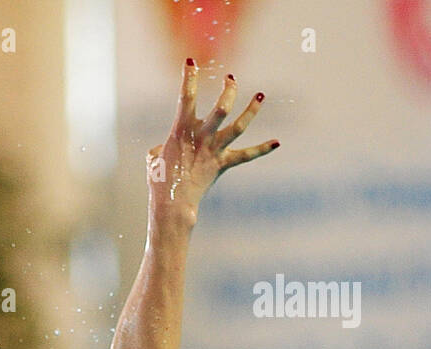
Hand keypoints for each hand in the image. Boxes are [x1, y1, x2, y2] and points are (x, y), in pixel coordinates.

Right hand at [146, 59, 277, 226]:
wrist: (172, 204)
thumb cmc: (159, 182)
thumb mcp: (154, 158)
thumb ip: (162, 146)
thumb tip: (167, 147)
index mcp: (181, 131)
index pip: (186, 97)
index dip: (189, 78)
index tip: (191, 62)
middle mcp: (201, 137)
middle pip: (221, 108)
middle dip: (228, 91)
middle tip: (232, 79)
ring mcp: (214, 150)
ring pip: (238, 126)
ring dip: (251, 110)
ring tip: (261, 95)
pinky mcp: (223, 165)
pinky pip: (246, 156)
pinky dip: (262, 149)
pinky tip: (277, 142)